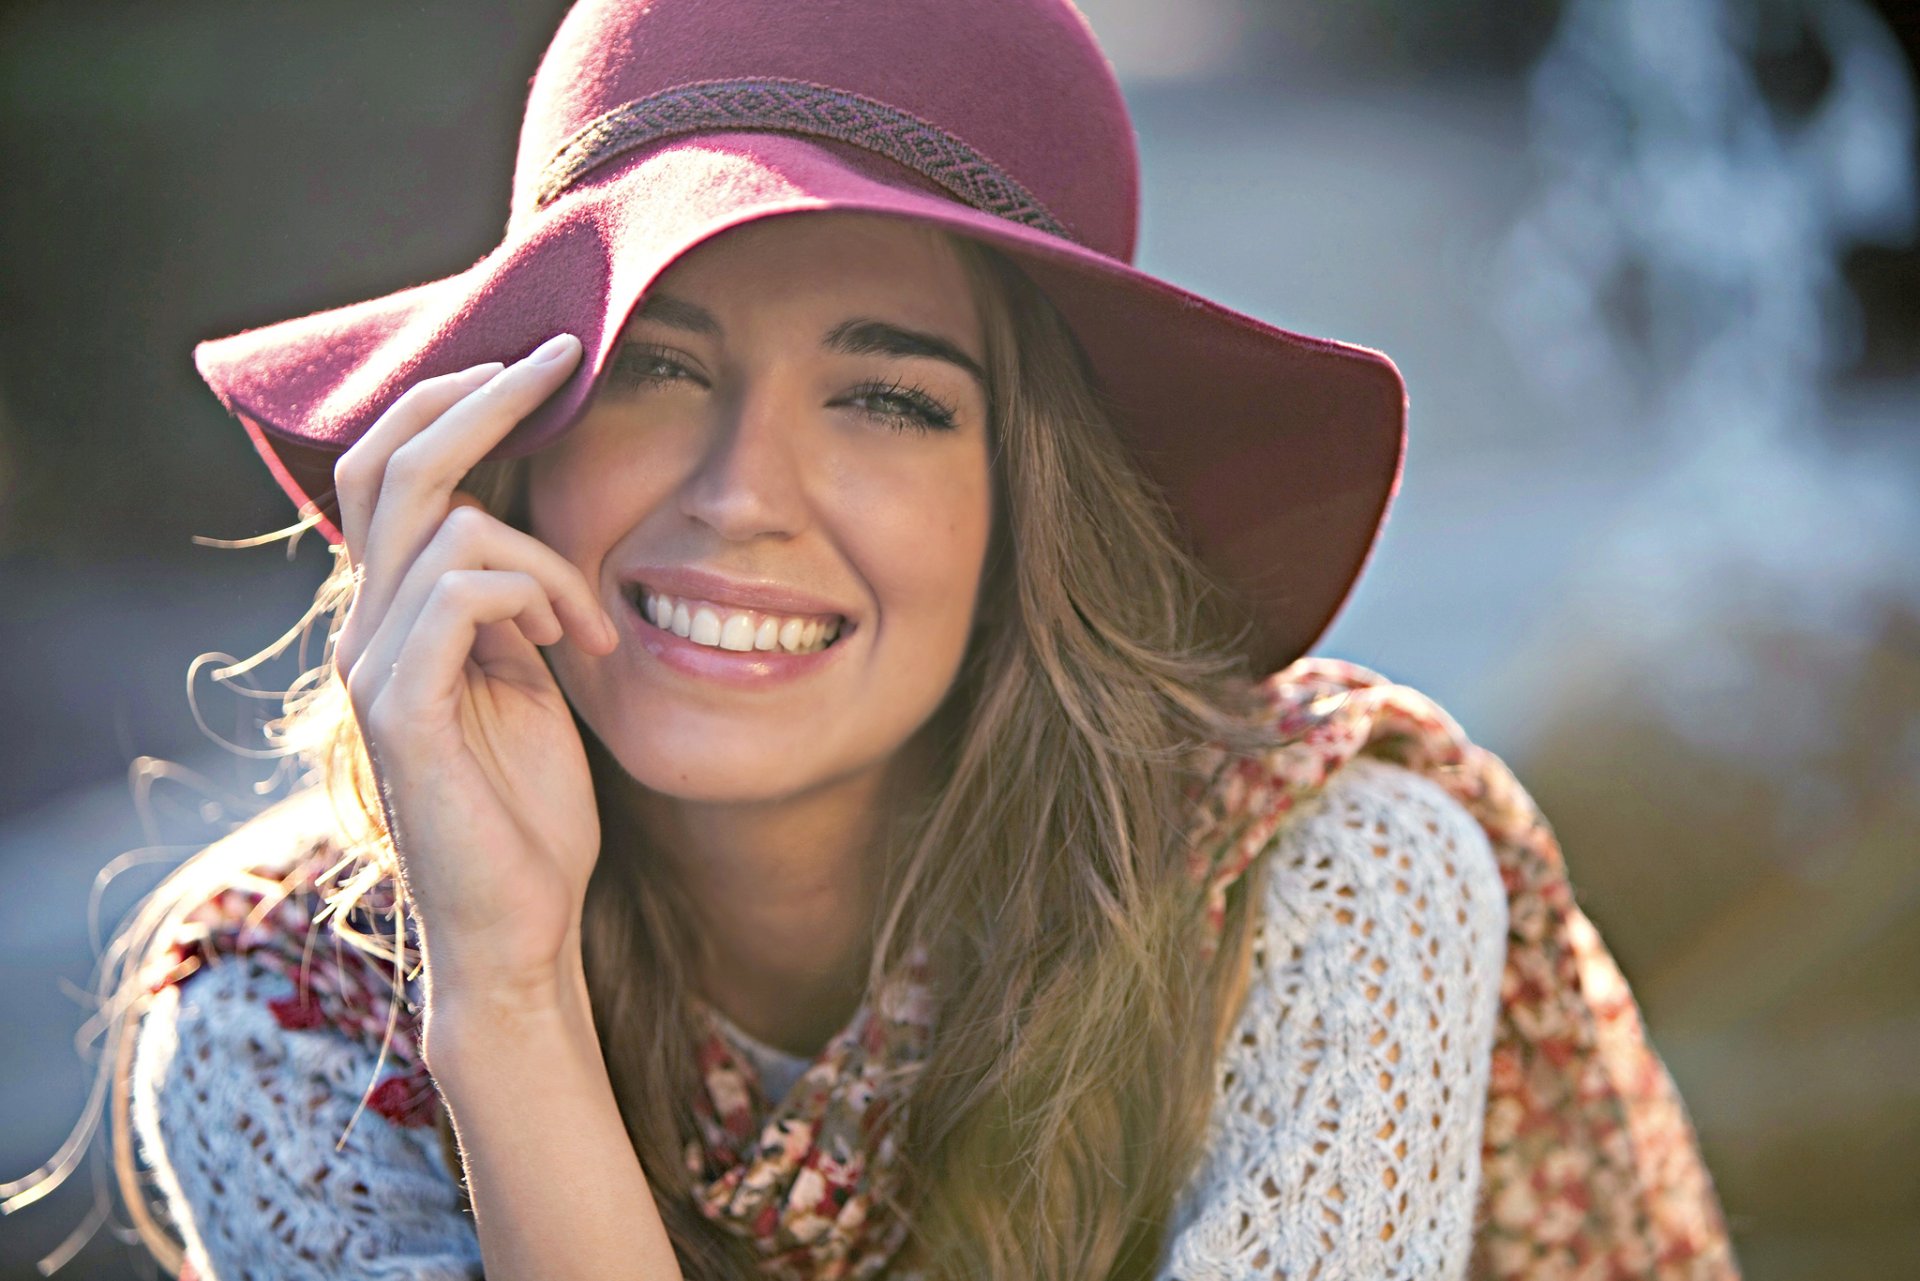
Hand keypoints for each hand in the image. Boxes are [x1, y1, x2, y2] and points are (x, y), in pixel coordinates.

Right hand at [329, 333, 617, 1012]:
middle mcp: (364, 631)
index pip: (390, 468)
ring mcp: (373, 669)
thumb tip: (522, 520)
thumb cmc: (533, 807)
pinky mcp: (400, 711)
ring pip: (446, 528)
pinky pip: (462, 591)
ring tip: (591, 628)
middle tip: (562, 358)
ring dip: (549, 559)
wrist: (521, 925)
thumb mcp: (529, 676)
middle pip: (388, 462)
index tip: (548, 358)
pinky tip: (575, 649)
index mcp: (393, 617)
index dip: (453, 398)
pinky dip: (536, 596)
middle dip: (478, 396)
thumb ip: (510, 599)